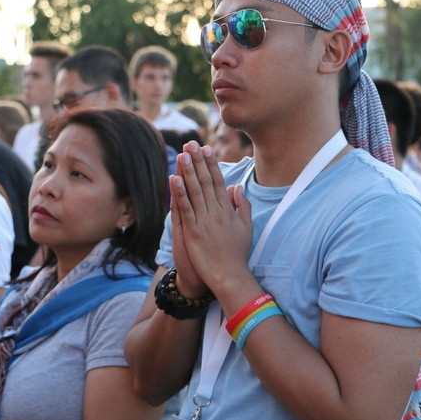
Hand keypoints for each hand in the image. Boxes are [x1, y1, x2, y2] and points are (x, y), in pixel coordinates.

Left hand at [171, 141, 252, 297]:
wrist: (230, 276)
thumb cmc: (237, 254)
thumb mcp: (246, 227)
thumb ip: (243, 206)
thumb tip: (237, 187)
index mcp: (228, 210)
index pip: (218, 182)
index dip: (211, 164)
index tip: (206, 149)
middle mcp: (217, 212)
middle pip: (205, 182)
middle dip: (198, 161)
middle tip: (191, 143)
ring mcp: (205, 221)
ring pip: (195, 191)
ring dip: (188, 171)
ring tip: (182, 154)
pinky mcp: (193, 231)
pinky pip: (185, 209)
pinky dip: (179, 193)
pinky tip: (174, 179)